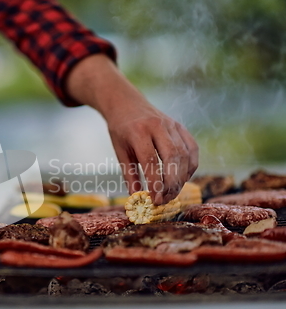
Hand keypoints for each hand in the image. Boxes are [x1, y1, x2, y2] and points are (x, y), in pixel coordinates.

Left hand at [66, 54, 198, 204]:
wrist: (126, 103)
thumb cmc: (120, 130)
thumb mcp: (120, 152)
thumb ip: (130, 175)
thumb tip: (137, 199)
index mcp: (139, 131)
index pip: (151, 160)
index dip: (155, 182)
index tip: (155, 200)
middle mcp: (158, 126)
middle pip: (172, 158)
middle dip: (171, 183)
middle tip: (165, 200)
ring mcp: (172, 125)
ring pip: (185, 155)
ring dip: (181, 178)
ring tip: (172, 194)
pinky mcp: (181, 127)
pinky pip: (192, 149)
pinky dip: (190, 167)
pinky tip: (182, 179)